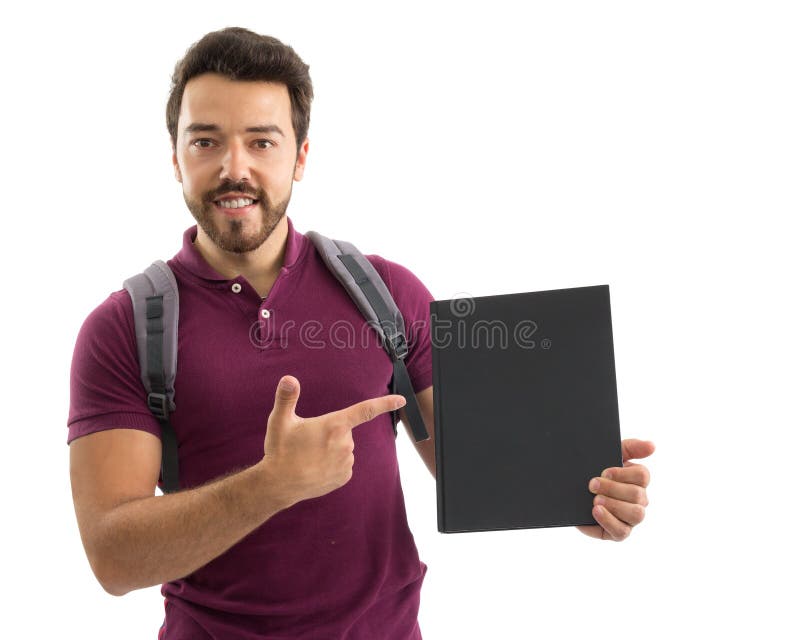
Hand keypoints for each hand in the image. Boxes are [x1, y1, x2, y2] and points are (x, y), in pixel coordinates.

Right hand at [261, 375, 405, 505]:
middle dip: (331, 433)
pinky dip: (331, 464)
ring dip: (330, 449)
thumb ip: (286, 397)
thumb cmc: (280, 450)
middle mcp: (346, 443)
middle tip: (308, 441)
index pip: (365, 410)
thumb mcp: (280, 420)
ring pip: (343, 448)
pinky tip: (315, 467)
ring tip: (309, 456)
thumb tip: (289, 379)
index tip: (402, 400)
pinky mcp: (344, 477)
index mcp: (335, 425)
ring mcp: (347, 462)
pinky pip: (342, 464)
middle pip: (344, 431)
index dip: (385, 404)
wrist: (279, 485)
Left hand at [577, 438, 654, 541]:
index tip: (604, 472)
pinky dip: (608, 521)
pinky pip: (621, 531)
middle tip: (592, 485)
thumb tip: (652, 445)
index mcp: (638, 480)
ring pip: (636, 513)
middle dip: (612, 489)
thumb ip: (631, 447)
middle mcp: (639, 500)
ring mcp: (631, 518)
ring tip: (595, 500)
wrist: (573, 492)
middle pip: (638, 495)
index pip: (642, 476)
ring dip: (614, 505)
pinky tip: (595, 511)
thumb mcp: (610, 454)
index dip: (622, 474)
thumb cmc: (595, 471)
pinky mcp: (619, 532)